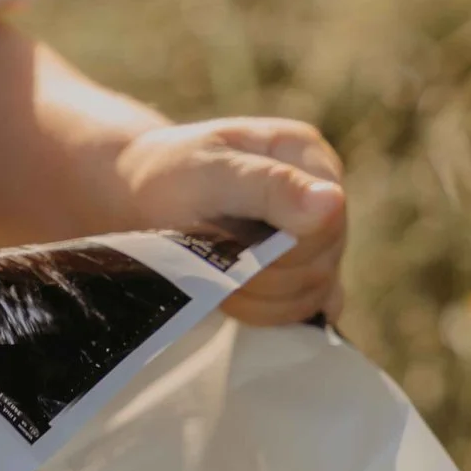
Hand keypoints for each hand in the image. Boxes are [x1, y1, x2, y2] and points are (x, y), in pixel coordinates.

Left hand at [113, 117, 346, 324]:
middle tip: (212, 261)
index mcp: (307, 156)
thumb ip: (269, 186)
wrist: (136, 197)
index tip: (229, 246)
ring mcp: (314, 238)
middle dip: (264, 275)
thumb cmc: (168, 174)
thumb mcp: (209, 172)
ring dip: (259, 298)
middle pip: (324, 262)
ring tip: (215, 277)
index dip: (284, 248)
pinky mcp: (300, 274)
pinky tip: (232, 299)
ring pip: (315, 291)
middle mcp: (321, 196)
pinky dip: (267, 314)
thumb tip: (333, 202)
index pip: (329, 221)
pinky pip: (307, 309)